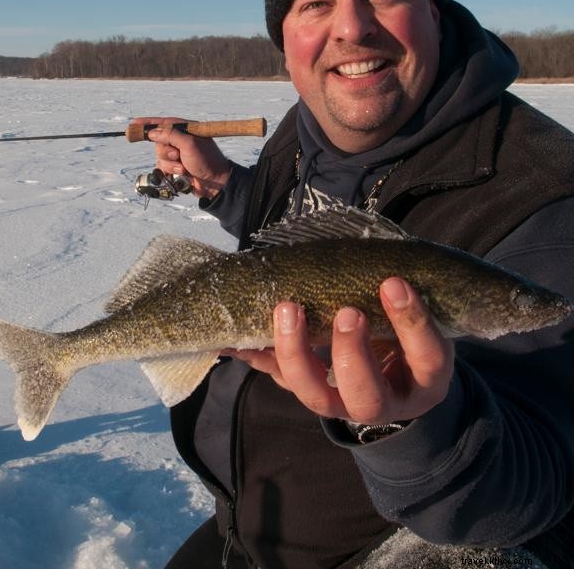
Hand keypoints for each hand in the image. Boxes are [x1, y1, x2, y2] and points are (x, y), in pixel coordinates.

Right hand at [130, 116, 231, 198]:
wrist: (215, 183)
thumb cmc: (206, 160)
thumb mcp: (189, 144)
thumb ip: (170, 135)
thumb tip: (152, 132)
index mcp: (186, 129)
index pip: (163, 123)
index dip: (147, 123)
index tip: (133, 124)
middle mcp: (181, 140)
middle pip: (158, 141)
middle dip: (166, 151)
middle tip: (178, 156)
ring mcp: (178, 153)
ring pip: (160, 156)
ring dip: (170, 164)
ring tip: (184, 168)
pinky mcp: (175, 166)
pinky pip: (162, 166)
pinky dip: (169, 171)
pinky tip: (181, 174)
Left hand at [228, 277, 454, 424]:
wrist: (395, 378)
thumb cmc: (408, 336)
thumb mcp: (422, 319)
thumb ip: (404, 294)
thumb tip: (381, 259)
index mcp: (424, 379)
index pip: (427, 357)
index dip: (412, 323)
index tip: (392, 283)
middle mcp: (384, 402)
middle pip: (367, 394)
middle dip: (351, 353)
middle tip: (346, 312)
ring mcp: (341, 403)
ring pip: (316, 396)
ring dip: (296, 352)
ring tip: (288, 309)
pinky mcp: (308, 392)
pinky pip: (280, 379)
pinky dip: (258, 355)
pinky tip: (237, 336)